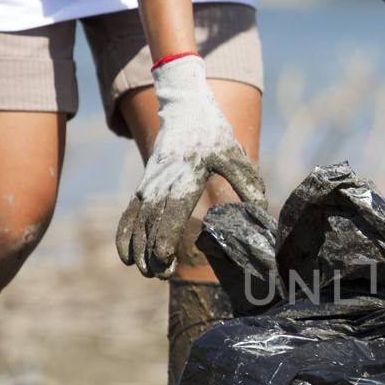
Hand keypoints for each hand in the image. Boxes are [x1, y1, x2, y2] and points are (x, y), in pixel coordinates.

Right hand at [116, 55, 265, 277]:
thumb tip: (260, 209)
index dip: (165, 237)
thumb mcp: (235, 155)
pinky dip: (124, 237)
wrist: (185, 110)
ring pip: (136, 224)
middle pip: (150, 225)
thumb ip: (247, 182)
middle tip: (164, 274)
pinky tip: (127, 258)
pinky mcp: (143, 188)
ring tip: (149, 273)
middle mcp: (160, 185)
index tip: (165, 257)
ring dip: (139, 251)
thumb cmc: (213, 134)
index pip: (170, 212)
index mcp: (184, 178)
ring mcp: (148, 187)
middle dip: (153, 254)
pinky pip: (128, 215)